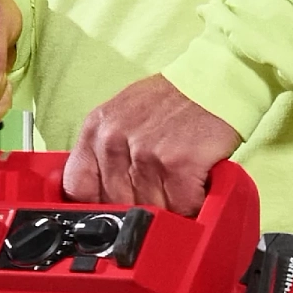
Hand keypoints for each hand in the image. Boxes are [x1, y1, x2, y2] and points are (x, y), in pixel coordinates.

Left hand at [61, 75, 241, 216]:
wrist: (214, 81)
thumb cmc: (172, 101)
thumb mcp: (122, 116)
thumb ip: (105, 153)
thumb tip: (100, 195)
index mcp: (96, 130)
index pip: (77, 188)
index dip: (98, 204)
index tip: (114, 207)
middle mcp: (114, 140)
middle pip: (117, 204)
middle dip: (140, 206)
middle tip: (159, 190)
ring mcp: (145, 153)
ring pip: (149, 210)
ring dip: (169, 207)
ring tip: (178, 184)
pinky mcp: (178, 164)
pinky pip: (180, 208)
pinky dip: (192, 204)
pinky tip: (195, 186)